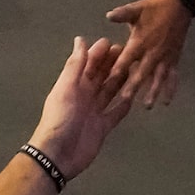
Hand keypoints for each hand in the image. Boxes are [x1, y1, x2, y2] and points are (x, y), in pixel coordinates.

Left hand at [29, 36, 138, 176]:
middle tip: (130, 53)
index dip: (99, 53)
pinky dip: (124, 105)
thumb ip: (75, 65)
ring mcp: (94, 111)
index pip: (88, 63)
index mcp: (74, 85)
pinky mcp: (102, 127)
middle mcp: (84, 95)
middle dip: (113, 64)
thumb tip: (80, 40)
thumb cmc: (60, 119)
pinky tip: (134, 98)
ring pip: (110, 91)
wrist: (58, 155)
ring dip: (121, 81)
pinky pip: (116, 113)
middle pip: (100, 75)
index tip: (113, 42)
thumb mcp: (66, 89)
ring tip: (136, 70)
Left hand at [103, 0, 193, 108]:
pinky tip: (167, 101)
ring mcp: (165, 57)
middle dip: (133, 87)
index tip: (109, 82)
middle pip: (141, 72)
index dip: (118, 69)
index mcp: (140, 41)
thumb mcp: (136, 8)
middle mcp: (152, 52)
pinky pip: (173, 76)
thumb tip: (108, 16)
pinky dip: (171, 88)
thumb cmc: (154, 8)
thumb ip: (122, 14)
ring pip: (158, 78)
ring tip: (147, 106)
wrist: (178, 5)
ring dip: (153, 92)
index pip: (126, 58)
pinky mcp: (174, 59)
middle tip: (125, 100)